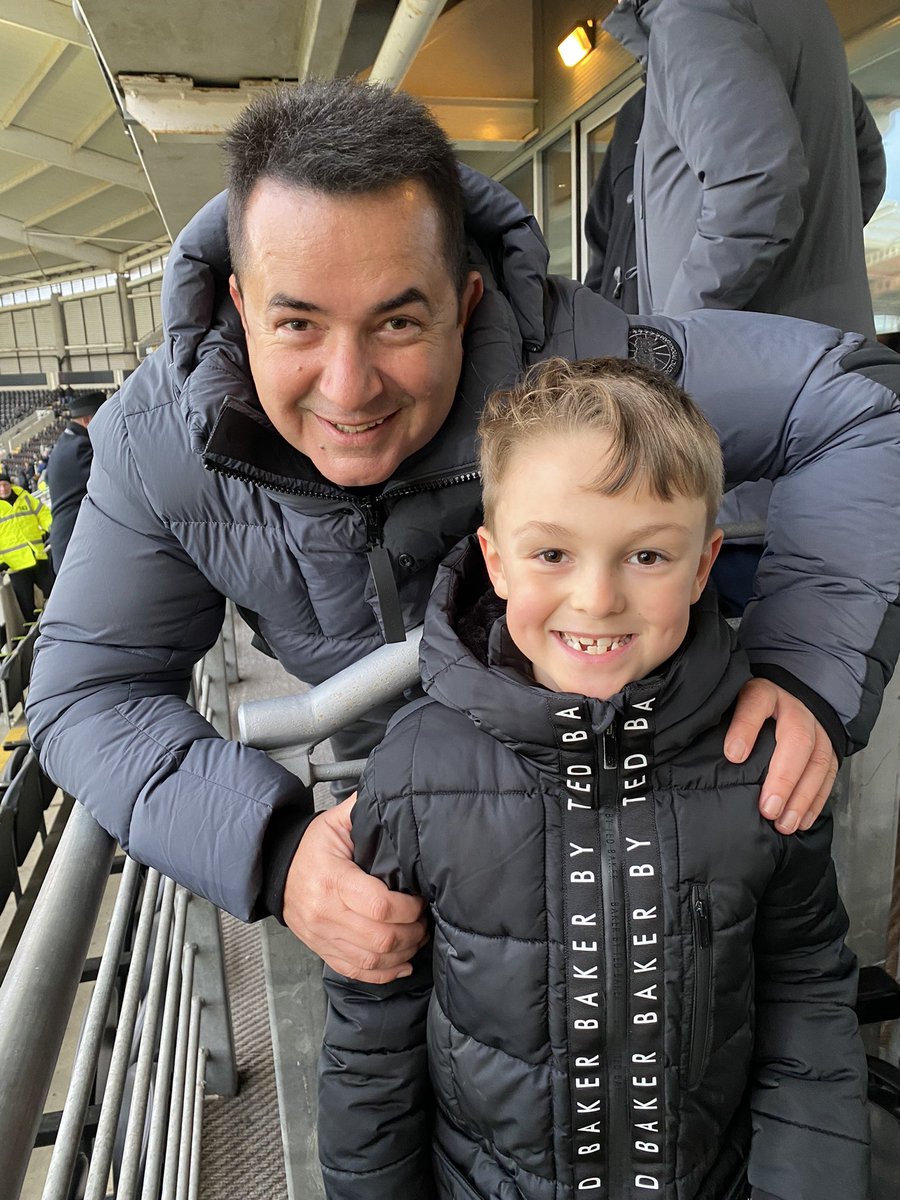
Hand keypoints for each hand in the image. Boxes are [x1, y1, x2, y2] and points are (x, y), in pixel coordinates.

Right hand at [282, 794, 427, 981]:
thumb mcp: (334, 823)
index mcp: (332, 880)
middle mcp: (325, 913)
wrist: (274, 870)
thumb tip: (392, 793)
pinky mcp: (323, 950)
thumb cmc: (310, 847)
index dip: (408, 908)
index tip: (419, 900)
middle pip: (380, 938)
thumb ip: (362, 810)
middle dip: (412, 933)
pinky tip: (402, 963)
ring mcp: (323, 936)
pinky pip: (356, 971)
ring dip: (403, 953)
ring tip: (416, 937)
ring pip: (372, 960)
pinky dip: (383, 973)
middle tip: (424, 920)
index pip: (379, 906)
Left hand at [724, 678, 837, 834]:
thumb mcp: (731, 706)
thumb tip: (710, 755)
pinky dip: (816, 801)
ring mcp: (817, 729)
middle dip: (783, 777)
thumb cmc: (749, 710)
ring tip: (784, 823)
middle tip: (767, 808)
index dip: (746, 728)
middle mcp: (796, 709)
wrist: (783, 699)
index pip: (756, 703)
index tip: (733, 755)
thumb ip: (721, 724)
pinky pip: (829, 775)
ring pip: (817, 761)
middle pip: (796, 739)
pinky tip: (802, 821)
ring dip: (802, 797)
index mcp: (764, 694)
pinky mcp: (829, 749)